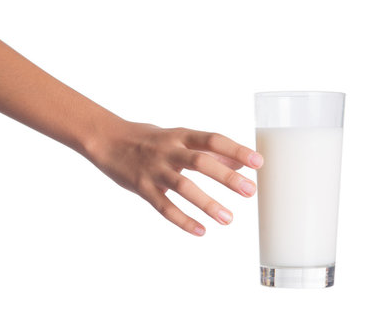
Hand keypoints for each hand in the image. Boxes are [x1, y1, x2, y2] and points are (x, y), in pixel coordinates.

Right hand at [86, 120, 262, 235]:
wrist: (107, 140)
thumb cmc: (150, 140)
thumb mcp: (179, 138)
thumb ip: (208, 150)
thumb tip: (242, 162)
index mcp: (181, 135)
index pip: (213, 140)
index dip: (236, 150)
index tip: (258, 162)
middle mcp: (169, 150)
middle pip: (200, 162)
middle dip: (226, 177)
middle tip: (250, 192)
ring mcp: (154, 170)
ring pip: (183, 187)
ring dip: (207, 203)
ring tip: (228, 219)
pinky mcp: (142, 187)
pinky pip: (163, 206)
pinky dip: (182, 220)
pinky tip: (200, 231)